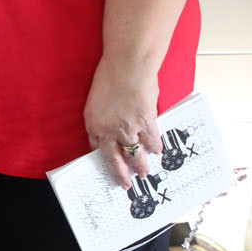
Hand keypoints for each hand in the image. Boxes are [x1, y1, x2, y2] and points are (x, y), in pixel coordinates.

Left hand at [84, 56, 161, 188]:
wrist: (128, 65)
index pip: (96, 148)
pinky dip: (155, 147)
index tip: (109, 166)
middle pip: (114, 160)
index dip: (105, 159)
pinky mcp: (146, 124)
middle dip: (120, 174)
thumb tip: (115, 126)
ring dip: (141, 166)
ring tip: (144, 173)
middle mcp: (108, 131)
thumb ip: (106, 116)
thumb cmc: (111, 75)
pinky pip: (152, 142)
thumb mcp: (99, 98)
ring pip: (135, 156)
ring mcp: (127, 130)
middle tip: (125, 185)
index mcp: (93, 123)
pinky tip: (158, 152)